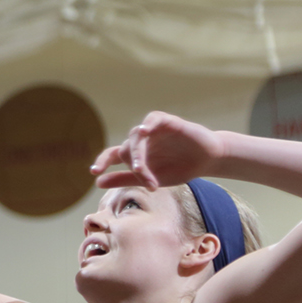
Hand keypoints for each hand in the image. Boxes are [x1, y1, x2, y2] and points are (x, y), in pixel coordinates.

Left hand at [91, 111, 224, 189]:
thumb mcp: (150, 179)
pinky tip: (144, 131)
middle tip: (142, 178)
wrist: (207, 160)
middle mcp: (140, 141)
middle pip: (126, 150)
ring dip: (137, 152)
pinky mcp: (166, 122)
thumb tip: (97, 183)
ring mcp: (152, 130)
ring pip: (136, 137)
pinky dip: (147, 124)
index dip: (102, 162)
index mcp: (134, 154)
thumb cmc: (179, 168)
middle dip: (134, 166)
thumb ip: (125, 179)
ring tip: (138, 167)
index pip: (111, 155)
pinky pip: (152, 119)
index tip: (93, 172)